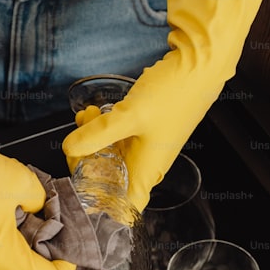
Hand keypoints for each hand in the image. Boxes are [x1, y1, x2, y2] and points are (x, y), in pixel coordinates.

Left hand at [63, 0, 269, 209]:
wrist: (200, 62)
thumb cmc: (174, 93)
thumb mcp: (128, 116)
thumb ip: (96, 135)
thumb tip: (68, 148)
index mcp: (147, 171)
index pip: (124, 207)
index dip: (101, 207)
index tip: (79, 189)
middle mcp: (147, 162)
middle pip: (110, 180)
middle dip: (88, 164)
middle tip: (75, 144)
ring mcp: (146, 143)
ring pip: (111, 154)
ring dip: (92, 141)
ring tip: (84, 118)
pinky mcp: (144, 125)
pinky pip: (117, 134)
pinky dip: (103, 127)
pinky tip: (92, 111)